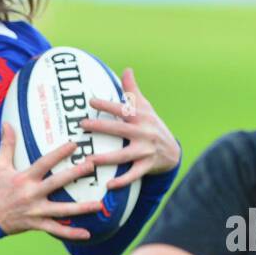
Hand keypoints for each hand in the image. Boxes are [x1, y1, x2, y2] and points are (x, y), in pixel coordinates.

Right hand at [0, 122, 104, 240]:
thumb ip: (6, 145)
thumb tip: (6, 123)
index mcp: (24, 178)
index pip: (44, 163)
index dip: (59, 153)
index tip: (74, 144)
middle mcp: (32, 194)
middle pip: (57, 183)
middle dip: (75, 174)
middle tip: (92, 165)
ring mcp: (36, 211)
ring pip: (62, 210)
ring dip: (81, 208)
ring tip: (99, 204)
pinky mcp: (37, 224)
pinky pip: (56, 230)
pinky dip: (71, 233)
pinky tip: (87, 234)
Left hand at [82, 68, 179, 190]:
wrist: (173, 151)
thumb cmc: (153, 125)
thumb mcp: (146, 107)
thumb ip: (133, 90)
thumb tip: (127, 69)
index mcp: (141, 117)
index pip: (123, 109)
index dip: (107, 104)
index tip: (90, 101)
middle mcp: (143, 133)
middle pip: (120, 130)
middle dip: (101, 127)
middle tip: (82, 125)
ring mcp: (145, 151)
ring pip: (124, 155)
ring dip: (106, 158)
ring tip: (88, 160)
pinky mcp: (147, 166)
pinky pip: (133, 175)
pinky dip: (122, 181)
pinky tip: (108, 185)